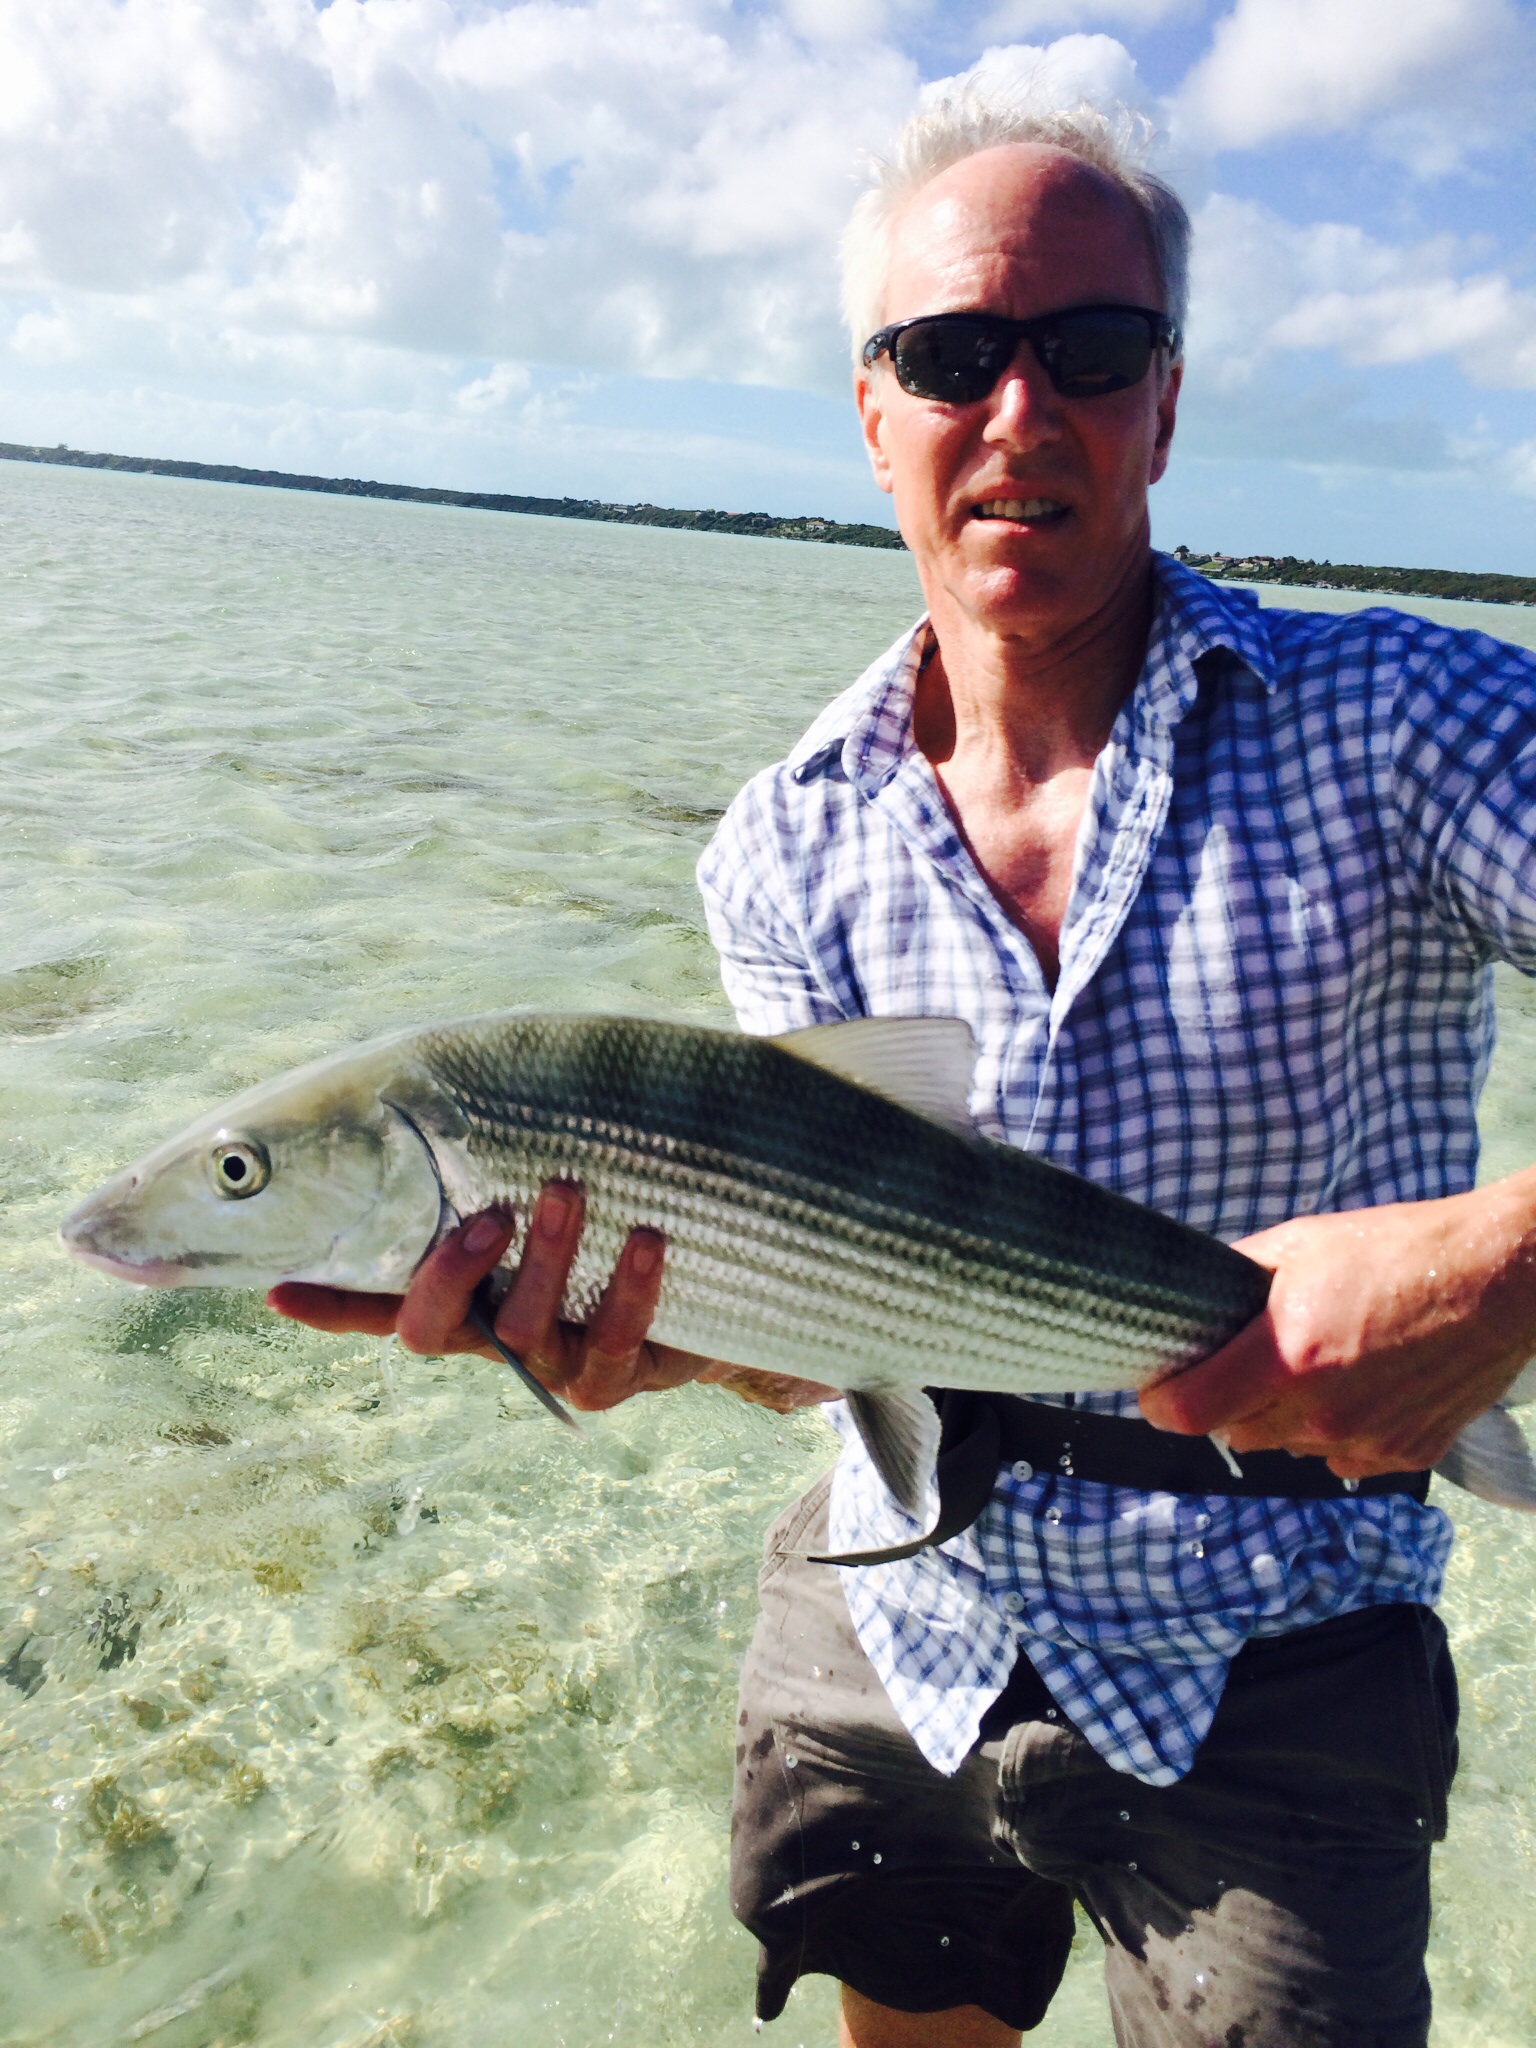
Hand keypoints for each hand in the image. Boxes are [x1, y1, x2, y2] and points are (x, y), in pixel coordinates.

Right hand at [267, 1181, 836, 1414]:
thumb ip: (488, 1127)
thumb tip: (433, 1066)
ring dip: (546, 1257)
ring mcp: (554, 1358)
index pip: (374, 1299)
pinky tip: (646, 1238)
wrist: (722, 1254)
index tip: (277, 1287)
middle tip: (487, 1212)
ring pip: (523, 1331)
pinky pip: (614, 1343)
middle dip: (448, 1274)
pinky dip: (629, 1289)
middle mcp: (492, 1329)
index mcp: (461, 1283)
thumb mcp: (549, 1151)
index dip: (326, 1303)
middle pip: (431, 1330)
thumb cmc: (616, 1184)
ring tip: (567, 1188)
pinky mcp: (621, 1373)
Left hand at [1139, 1172, 1535, 1477]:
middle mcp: (1321, 1412)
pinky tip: (1361, 1383)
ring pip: (1287, 1448)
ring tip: (1319, 1362)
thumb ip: (1236, 1276)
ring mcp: (1366, 1441)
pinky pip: (1342, 1458)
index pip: (1188, 1414)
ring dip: (1285, 1417)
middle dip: (1228, 1401)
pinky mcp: (1405, 1456)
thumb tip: (1187, 1293)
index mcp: (1286, 1356)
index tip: (1161, 1384)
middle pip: (1234, 1432)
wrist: (1500, 1278)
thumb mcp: (1301, 1243)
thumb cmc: (1396, 1249)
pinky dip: (1337, 1431)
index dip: (1163, 1400)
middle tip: (1246, 1360)